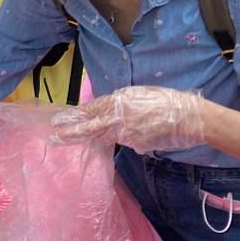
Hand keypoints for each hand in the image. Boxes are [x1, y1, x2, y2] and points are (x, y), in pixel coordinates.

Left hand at [50, 86, 205, 153]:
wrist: (186, 116)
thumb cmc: (162, 99)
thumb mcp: (134, 94)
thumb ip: (116, 103)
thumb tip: (104, 111)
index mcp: (115, 102)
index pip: (89, 111)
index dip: (73, 116)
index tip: (57, 120)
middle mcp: (117, 119)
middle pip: (89, 127)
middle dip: (70, 133)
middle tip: (53, 136)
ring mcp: (125, 135)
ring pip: (106, 135)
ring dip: (92, 136)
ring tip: (69, 137)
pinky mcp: (135, 145)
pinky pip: (124, 141)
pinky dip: (124, 136)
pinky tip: (137, 131)